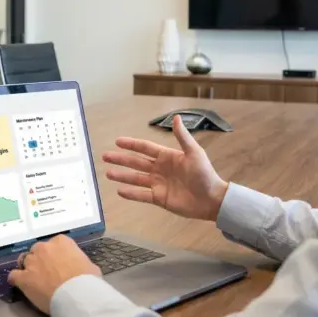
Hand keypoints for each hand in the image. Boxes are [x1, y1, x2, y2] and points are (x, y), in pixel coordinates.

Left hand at [8, 235, 99, 313]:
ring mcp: (32, 262)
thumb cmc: (87, 281)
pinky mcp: (23, 278)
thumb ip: (79, 261)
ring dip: (29, 268)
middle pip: (38, 250)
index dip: (55, 254)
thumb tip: (79, 266)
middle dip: (41, 260)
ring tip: (34, 280)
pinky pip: (13, 275)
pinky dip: (16, 279)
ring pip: (25, 261)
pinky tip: (20, 284)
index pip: (54, 244)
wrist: (77, 295)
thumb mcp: (90, 266)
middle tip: (47, 272)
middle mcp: (44, 248)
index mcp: (62, 242)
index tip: (59, 263)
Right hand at [102, 115, 228, 220]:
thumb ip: (182, 137)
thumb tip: (176, 117)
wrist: (212, 199)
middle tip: (105, 156)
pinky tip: (119, 191)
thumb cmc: (205, 174)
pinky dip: (130, 193)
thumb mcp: (194, 153)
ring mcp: (158, 184)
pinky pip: (141, 195)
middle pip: (136, 162)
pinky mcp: (159, 198)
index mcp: (167, 156)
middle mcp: (160, 169)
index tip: (117, 141)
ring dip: (122, 176)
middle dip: (121, 159)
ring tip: (108, 173)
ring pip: (136, 179)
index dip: (131, 144)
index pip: (145, 148)